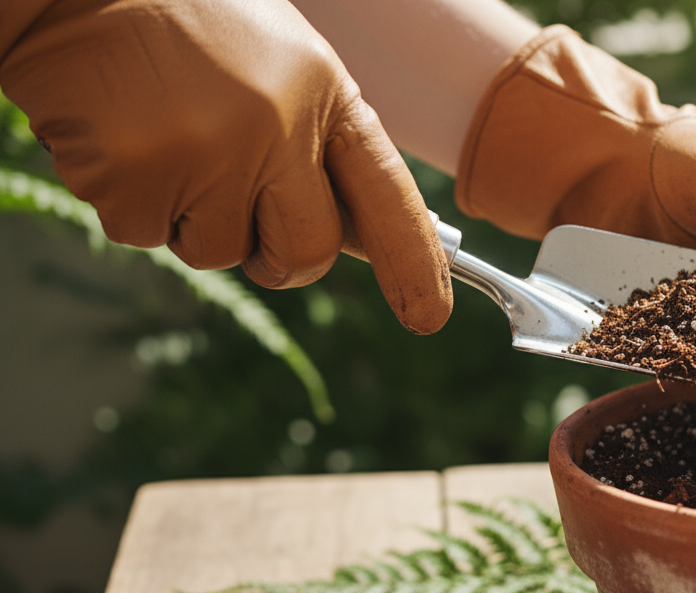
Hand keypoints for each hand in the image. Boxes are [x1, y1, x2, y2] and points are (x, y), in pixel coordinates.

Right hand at [0, 0, 451, 332]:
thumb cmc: (186, 24)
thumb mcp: (281, 69)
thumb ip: (315, 148)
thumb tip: (348, 243)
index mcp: (324, 92)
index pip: (388, 193)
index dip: (413, 260)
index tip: (429, 315)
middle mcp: (278, 127)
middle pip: (305, 253)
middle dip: (281, 260)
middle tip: (244, 223)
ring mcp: (208, 155)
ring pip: (218, 252)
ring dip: (190, 217)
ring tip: (166, 137)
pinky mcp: (138, 179)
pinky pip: (146, 235)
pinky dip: (130, 202)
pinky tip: (122, 138)